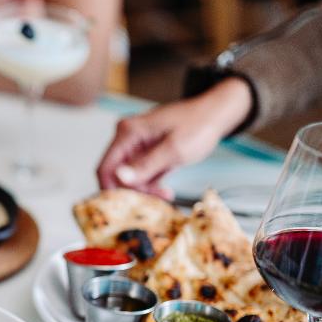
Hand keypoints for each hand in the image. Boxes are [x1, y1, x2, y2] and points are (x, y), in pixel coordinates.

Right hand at [96, 77, 252, 198]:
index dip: (111, 190)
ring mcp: (136, 146)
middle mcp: (128, 138)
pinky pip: (140, 176)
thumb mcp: (174, 149)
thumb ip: (146, 165)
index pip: (105, 167)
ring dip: (144, 191)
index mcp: (129, 132)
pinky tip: (164, 190)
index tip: (124, 206)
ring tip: (165, 195)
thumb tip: (120, 177)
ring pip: (129, 178)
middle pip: (116, 175)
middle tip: (155, 201)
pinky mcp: (146, 154)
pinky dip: (150, 186)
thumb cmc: (199, 124)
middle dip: (133, 191)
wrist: (216, 114)